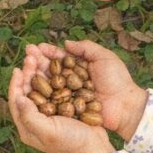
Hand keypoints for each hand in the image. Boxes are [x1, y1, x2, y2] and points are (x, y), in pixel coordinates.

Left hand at [9, 62, 113, 152]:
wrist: (95, 149)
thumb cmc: (70, 143)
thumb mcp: (48, 132)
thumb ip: (29, 116)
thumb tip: (18, 98)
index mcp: (27, 126)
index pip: (16, 100)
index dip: (16, 84)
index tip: (18, 69)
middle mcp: (36, 117)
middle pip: (28, 89)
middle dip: (29, 71)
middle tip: (31, 55)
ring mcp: (50, 111)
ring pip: (41, 85)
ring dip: (40, 70)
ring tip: (39, 55)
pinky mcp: (63, 106)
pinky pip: (54, 86)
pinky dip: (53, 75)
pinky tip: (55, 63)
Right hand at [27, 40, 147, 141]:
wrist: (126, 106)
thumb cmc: (118, 80)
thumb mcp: (104, 57)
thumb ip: (86, 48)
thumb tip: (66, 43)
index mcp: (80, 67)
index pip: (60, 57)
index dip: (48, 52)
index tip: (36, 47)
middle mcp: (72, 80)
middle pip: (51, 69)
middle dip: (37, 62)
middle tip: (26, 55)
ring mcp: (69, 95)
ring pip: (49, 84)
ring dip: (36, 76)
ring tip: (25, 69)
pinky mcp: (68, 108)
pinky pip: (53, 100)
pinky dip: (41, 95)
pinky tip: (30, 89)